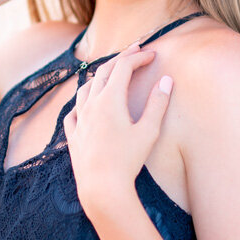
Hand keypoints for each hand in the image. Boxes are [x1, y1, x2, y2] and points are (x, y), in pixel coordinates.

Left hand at [63, 44, 173, 219]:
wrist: (102, 188)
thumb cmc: (128, 160)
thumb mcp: (149, 131)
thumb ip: (158, 103)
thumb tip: (166, 80)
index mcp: (110, 99)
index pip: (123, 67)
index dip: (138, 57)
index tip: (152, 54)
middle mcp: (91, 104)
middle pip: (103, 71)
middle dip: (120, 59)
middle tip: (135, 52)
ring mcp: (79, 119)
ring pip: (85, 88)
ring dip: (99, 76)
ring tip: (110, 73)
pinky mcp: (73, 135)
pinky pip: (73, 111)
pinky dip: (81, 101)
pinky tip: (85, 104)